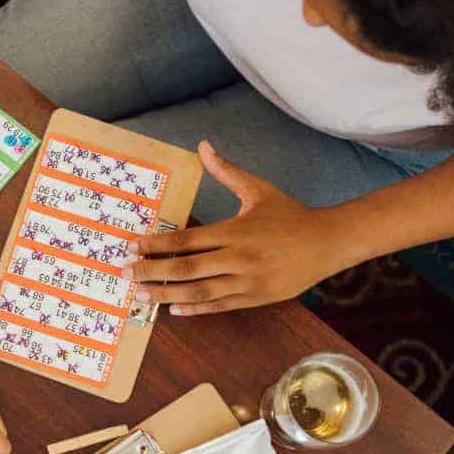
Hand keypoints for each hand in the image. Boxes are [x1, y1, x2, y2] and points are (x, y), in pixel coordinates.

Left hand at [130, 142, 360, 314]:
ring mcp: (248, 282)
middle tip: (125, 274)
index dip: (156, 245)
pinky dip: (195, 308)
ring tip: (140, 296)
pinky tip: (173, 308)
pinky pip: (220, 306)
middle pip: (187, 269)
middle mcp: (239, 259)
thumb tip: (203, 145)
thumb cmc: (290, 215)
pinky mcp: (256, 298)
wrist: (328, 243)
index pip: (187, 240)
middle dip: (152, 272)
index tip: (132, 247)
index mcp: (236, 231)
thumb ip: (227, 171)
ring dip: (166, 295)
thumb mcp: (258, 190)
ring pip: (200, 292)